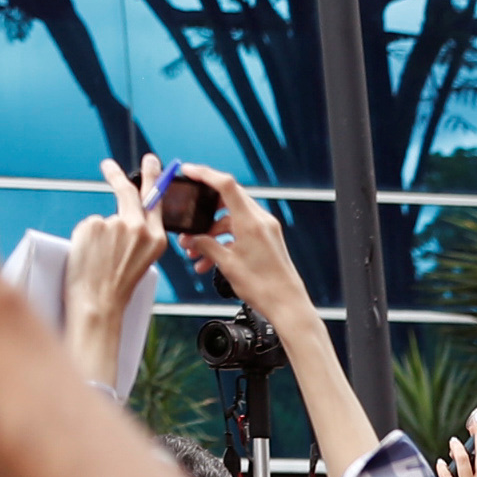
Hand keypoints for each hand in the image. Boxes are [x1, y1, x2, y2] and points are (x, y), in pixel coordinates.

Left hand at [64, 157, 166, 387]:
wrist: (98, 305)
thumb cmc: (116, 288)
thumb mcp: (140, 259)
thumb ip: (137, 235)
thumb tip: (121, 214)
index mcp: (156, 239)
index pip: (155, 199)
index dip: (153, 178)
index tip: (151, 162)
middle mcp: (139, 227)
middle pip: (127, 192)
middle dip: (117, 175)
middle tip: (108, 165)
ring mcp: (115, 224)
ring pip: (102, 219)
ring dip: (96, 235)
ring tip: (97, 260)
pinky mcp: (93, 224)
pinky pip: (87, 226)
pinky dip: (84, 238)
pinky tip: (88, 256)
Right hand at [179, 166, 308, 319]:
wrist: (287, 305)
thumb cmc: (263, 287)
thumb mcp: (227, 265)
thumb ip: (206, 246)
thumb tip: (191, 239)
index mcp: (251, 221)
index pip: (226, 185)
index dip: (205, 174)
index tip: (188, 171)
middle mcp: (260, 220)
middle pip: (227, 200)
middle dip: (204, 210)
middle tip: (188, 216)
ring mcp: (264, 230)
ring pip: (230, 220)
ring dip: (211, 233)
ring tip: (195, 252)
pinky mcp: (266, 240)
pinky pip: (239, 232)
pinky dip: (224, 241)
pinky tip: (209, 261)